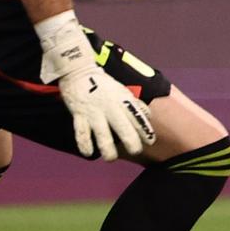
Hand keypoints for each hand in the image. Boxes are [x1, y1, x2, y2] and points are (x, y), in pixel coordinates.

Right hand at [36, 15, 154, 160]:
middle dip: (131, 141)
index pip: (137, 117)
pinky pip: (81, 133)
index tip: (151, 141)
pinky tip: (89, 153)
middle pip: (123, 127)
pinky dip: (85, 145)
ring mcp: (94, 112)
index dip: (145, 130)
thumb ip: (135, 104)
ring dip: (107, 148)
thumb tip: (147, 115)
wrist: (78, 72)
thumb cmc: (103, 83)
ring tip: (111, 158)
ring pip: (102, 134)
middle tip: (136, 151)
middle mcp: (110, 107)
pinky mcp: (80, 115)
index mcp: (122, 100)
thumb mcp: (123, 91)